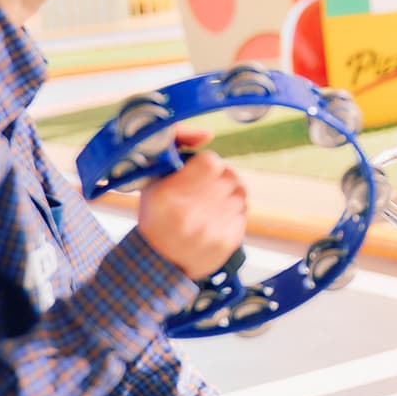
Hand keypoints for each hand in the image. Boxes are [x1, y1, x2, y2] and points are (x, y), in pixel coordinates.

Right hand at [135, 125, 246, 279]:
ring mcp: (209, 231)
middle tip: (207, 189)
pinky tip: (215, 221)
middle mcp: (189, 213)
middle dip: (221, 179)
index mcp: (168, 194)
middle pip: (229, 177)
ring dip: (229, 195)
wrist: (160, 262)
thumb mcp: (154, 180)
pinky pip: (243, 214)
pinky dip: (233, 214)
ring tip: (210, 205)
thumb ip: (175, 146)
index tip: (201, 172)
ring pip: (240, 194)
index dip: (209, 164)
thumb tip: (208, 133)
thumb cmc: (158, 214)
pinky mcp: (226, 243)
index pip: (210, 162)